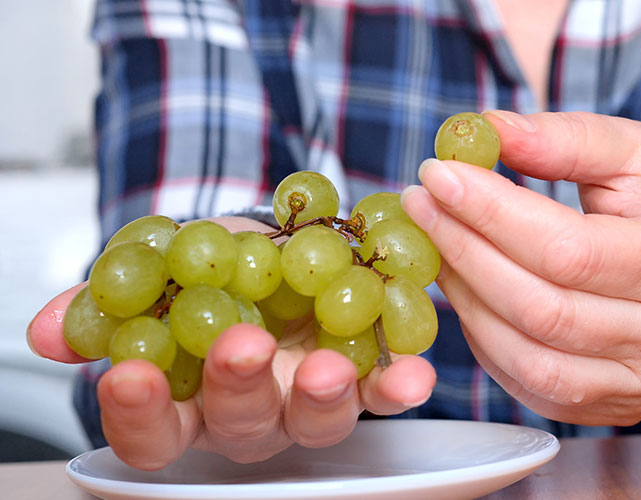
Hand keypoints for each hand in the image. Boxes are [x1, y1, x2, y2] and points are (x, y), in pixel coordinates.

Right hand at [27, 216, 434, 469]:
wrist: (282, 245)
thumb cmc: (217, 265)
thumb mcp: (162, 265)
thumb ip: (111, 298)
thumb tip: (45, 328)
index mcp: (192, 396)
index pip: (154, 430)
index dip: (140, 412)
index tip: (133, 376)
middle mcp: (252, 411)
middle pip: (240, 426)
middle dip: (238, 390)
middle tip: (241, 348)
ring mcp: (311, 399)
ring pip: (315, 421)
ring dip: (321, 397)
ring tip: (325, 366)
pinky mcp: (364, 377)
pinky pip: (381, 391)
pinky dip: (396, 385)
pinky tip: (412, 372)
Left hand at [401, 111, 640, 425]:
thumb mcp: (640, 155)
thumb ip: (567, 139)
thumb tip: (486, 131)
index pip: (566, 248)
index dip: (490, 213)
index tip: (438, 175)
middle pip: (539, 306)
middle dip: (463, 251)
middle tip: (420, 206)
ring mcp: (634, 379)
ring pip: (526, 355)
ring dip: (464, 299)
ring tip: (434, 248)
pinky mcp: (607, 402)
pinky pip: (527, 382)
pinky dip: (483, 339)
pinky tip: (466, 293)